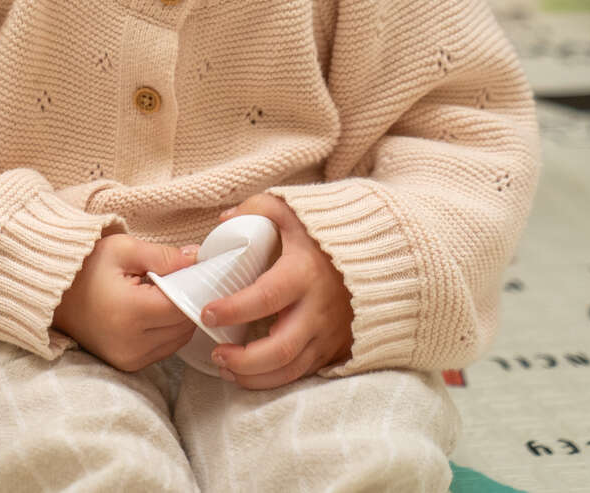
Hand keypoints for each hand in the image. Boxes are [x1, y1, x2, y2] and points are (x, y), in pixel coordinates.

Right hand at [51, 234, 197, 371]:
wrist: (53, 294)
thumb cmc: (85, 267)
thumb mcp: (123, 249)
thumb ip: (164, 255)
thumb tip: (197, 260)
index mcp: (130, 312)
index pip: (182, 304)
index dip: (191, 286)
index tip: (191, 271)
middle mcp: (131, 343)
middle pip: (184, 325)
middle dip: (186, 302)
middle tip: (175, 280)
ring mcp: (129, 358)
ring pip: (179, 340)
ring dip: (178, 319)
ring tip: (161, 296)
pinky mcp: (128, 365)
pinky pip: (164, 350)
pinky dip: (167, 332)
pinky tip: (153, 312)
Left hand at [200, 195, 353, 388]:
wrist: (383, 254)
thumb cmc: (327, 232)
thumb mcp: (292, 211)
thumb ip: (256, 210)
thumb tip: (223, 220)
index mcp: (304, 273)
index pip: (265, 298)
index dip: (234, 309)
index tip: (207, 313)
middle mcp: (319, 309)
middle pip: (280, 349)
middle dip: (243, 360)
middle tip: (215, 353)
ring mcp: (330, 333)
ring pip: (291, 369)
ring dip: (255, 376)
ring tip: (226, 368)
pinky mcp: (336, 347)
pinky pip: (305, 372)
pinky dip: (276, 379)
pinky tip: (251, 374)